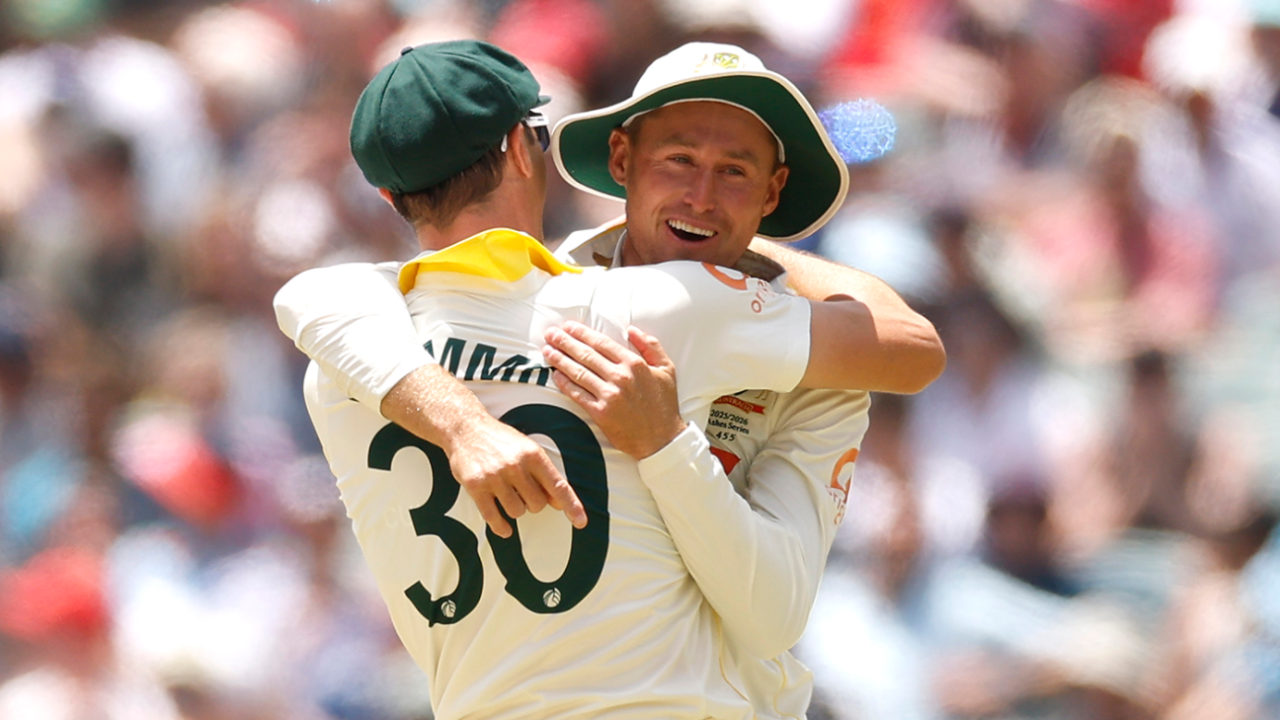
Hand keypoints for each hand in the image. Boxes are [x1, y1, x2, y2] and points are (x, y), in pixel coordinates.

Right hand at [444, 416, 586, 537]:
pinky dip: (501, 527)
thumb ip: (543, 474)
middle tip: (523, 491)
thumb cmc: (501, 440)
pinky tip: (505, 529)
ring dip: (515, 509)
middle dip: (534, 504)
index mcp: (533, 455)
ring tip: (508, 495)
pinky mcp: (476, 487)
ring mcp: (495, 477)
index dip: (571, 505)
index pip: (558, 485)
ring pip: (517, 512)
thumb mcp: (527, 449)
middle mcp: (515, 466)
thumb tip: (558, 503)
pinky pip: (493, 517)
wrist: (465, 428)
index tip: (581, 522)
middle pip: (537, 504)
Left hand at [543, 322, 685, 458]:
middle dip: (565, 342)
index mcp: (634, 364)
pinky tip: (555, 374)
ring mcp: (609, 395)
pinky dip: (565, 383)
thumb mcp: (667, 369)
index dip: (582, 333)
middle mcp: (620, 377)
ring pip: (578, 372)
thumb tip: (632, 329)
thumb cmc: (664, 404)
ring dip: (560, 360)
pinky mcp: (601, 413)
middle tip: (550, 334)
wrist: (662, 439)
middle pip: (586, 355)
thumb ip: (651, 346)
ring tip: (547, 350)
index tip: (568, 326)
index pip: (601, 343)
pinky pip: (578, 394)